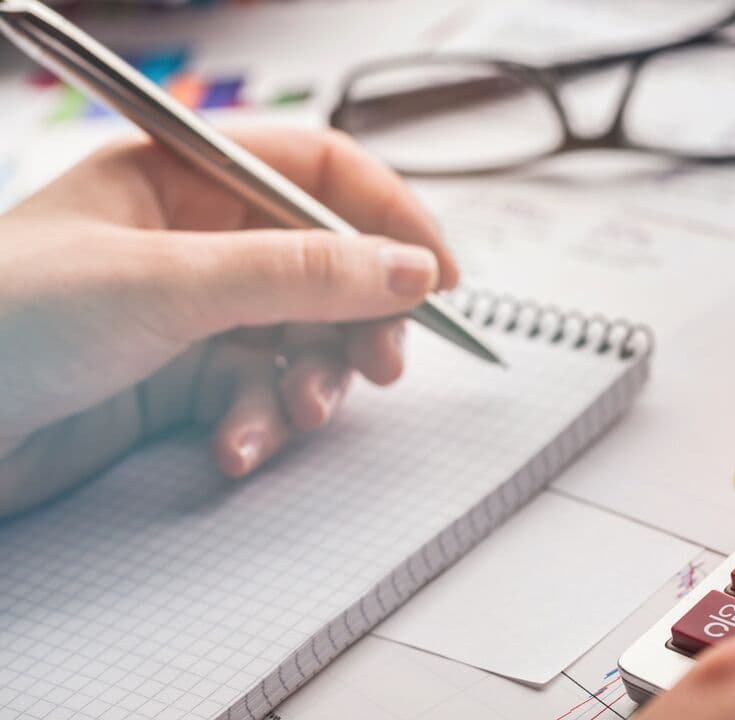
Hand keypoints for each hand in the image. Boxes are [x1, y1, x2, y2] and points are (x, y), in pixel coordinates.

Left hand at [0, 127, 457, 515]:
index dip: (389, 216)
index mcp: (182, 177)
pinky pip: (258, 395)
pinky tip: (232, 445)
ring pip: (301, 338)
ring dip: (312, 383)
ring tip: (297, 414)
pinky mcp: (180, 382)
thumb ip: (301, 275)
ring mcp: (190, 313)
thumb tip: (411, 268)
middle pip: (326, 264)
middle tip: (382, 364)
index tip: (439, 275)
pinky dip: (260, 424)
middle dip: (359, 319)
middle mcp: (195, 240)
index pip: (319, 173)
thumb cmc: (3, 322)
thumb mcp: (168, 282)